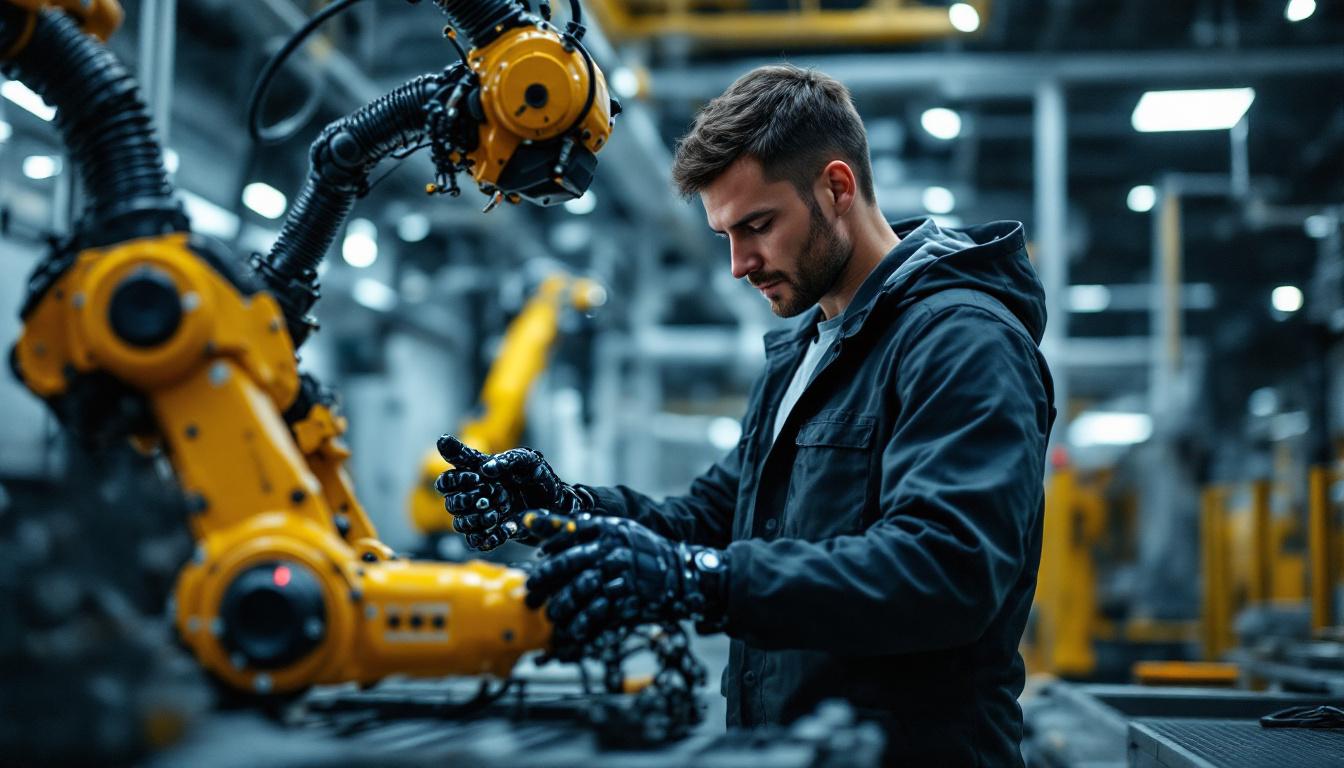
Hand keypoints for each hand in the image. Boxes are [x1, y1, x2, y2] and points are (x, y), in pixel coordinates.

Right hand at [435, 436, 593, 550]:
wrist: (556, 503)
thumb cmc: (538, 476)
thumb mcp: (527, 460)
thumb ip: (507, 460)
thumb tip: (486, 469)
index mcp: (475, 475)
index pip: (447, 480)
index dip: (453, 480)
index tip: (476, 477)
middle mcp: (474, 496)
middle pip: (450, 504)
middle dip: (465, 502)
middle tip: (488, 497)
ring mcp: (482, 516)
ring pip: (460, 524)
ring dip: (474, 521)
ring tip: (495, 515)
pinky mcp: (493, 533)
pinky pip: (477, 541)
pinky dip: (488, 538)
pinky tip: (505, 528)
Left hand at [521, 512, 728, 658]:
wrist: (680, 572)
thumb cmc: (639, 549)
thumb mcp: (611, 529)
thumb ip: (569, 526)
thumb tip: (527, 519)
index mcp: (606, 528)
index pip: (567, 534)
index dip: (549, 549)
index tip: (539, 559)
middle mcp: (611, 547)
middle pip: (567, 563)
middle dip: (544, 580)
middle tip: (531, 594)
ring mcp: (620, 572)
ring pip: (578, 590)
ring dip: (561, 606)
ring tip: (552, 614)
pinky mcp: (627, 595)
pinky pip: (597, 611)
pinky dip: (581, 623)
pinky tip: (571, 630)